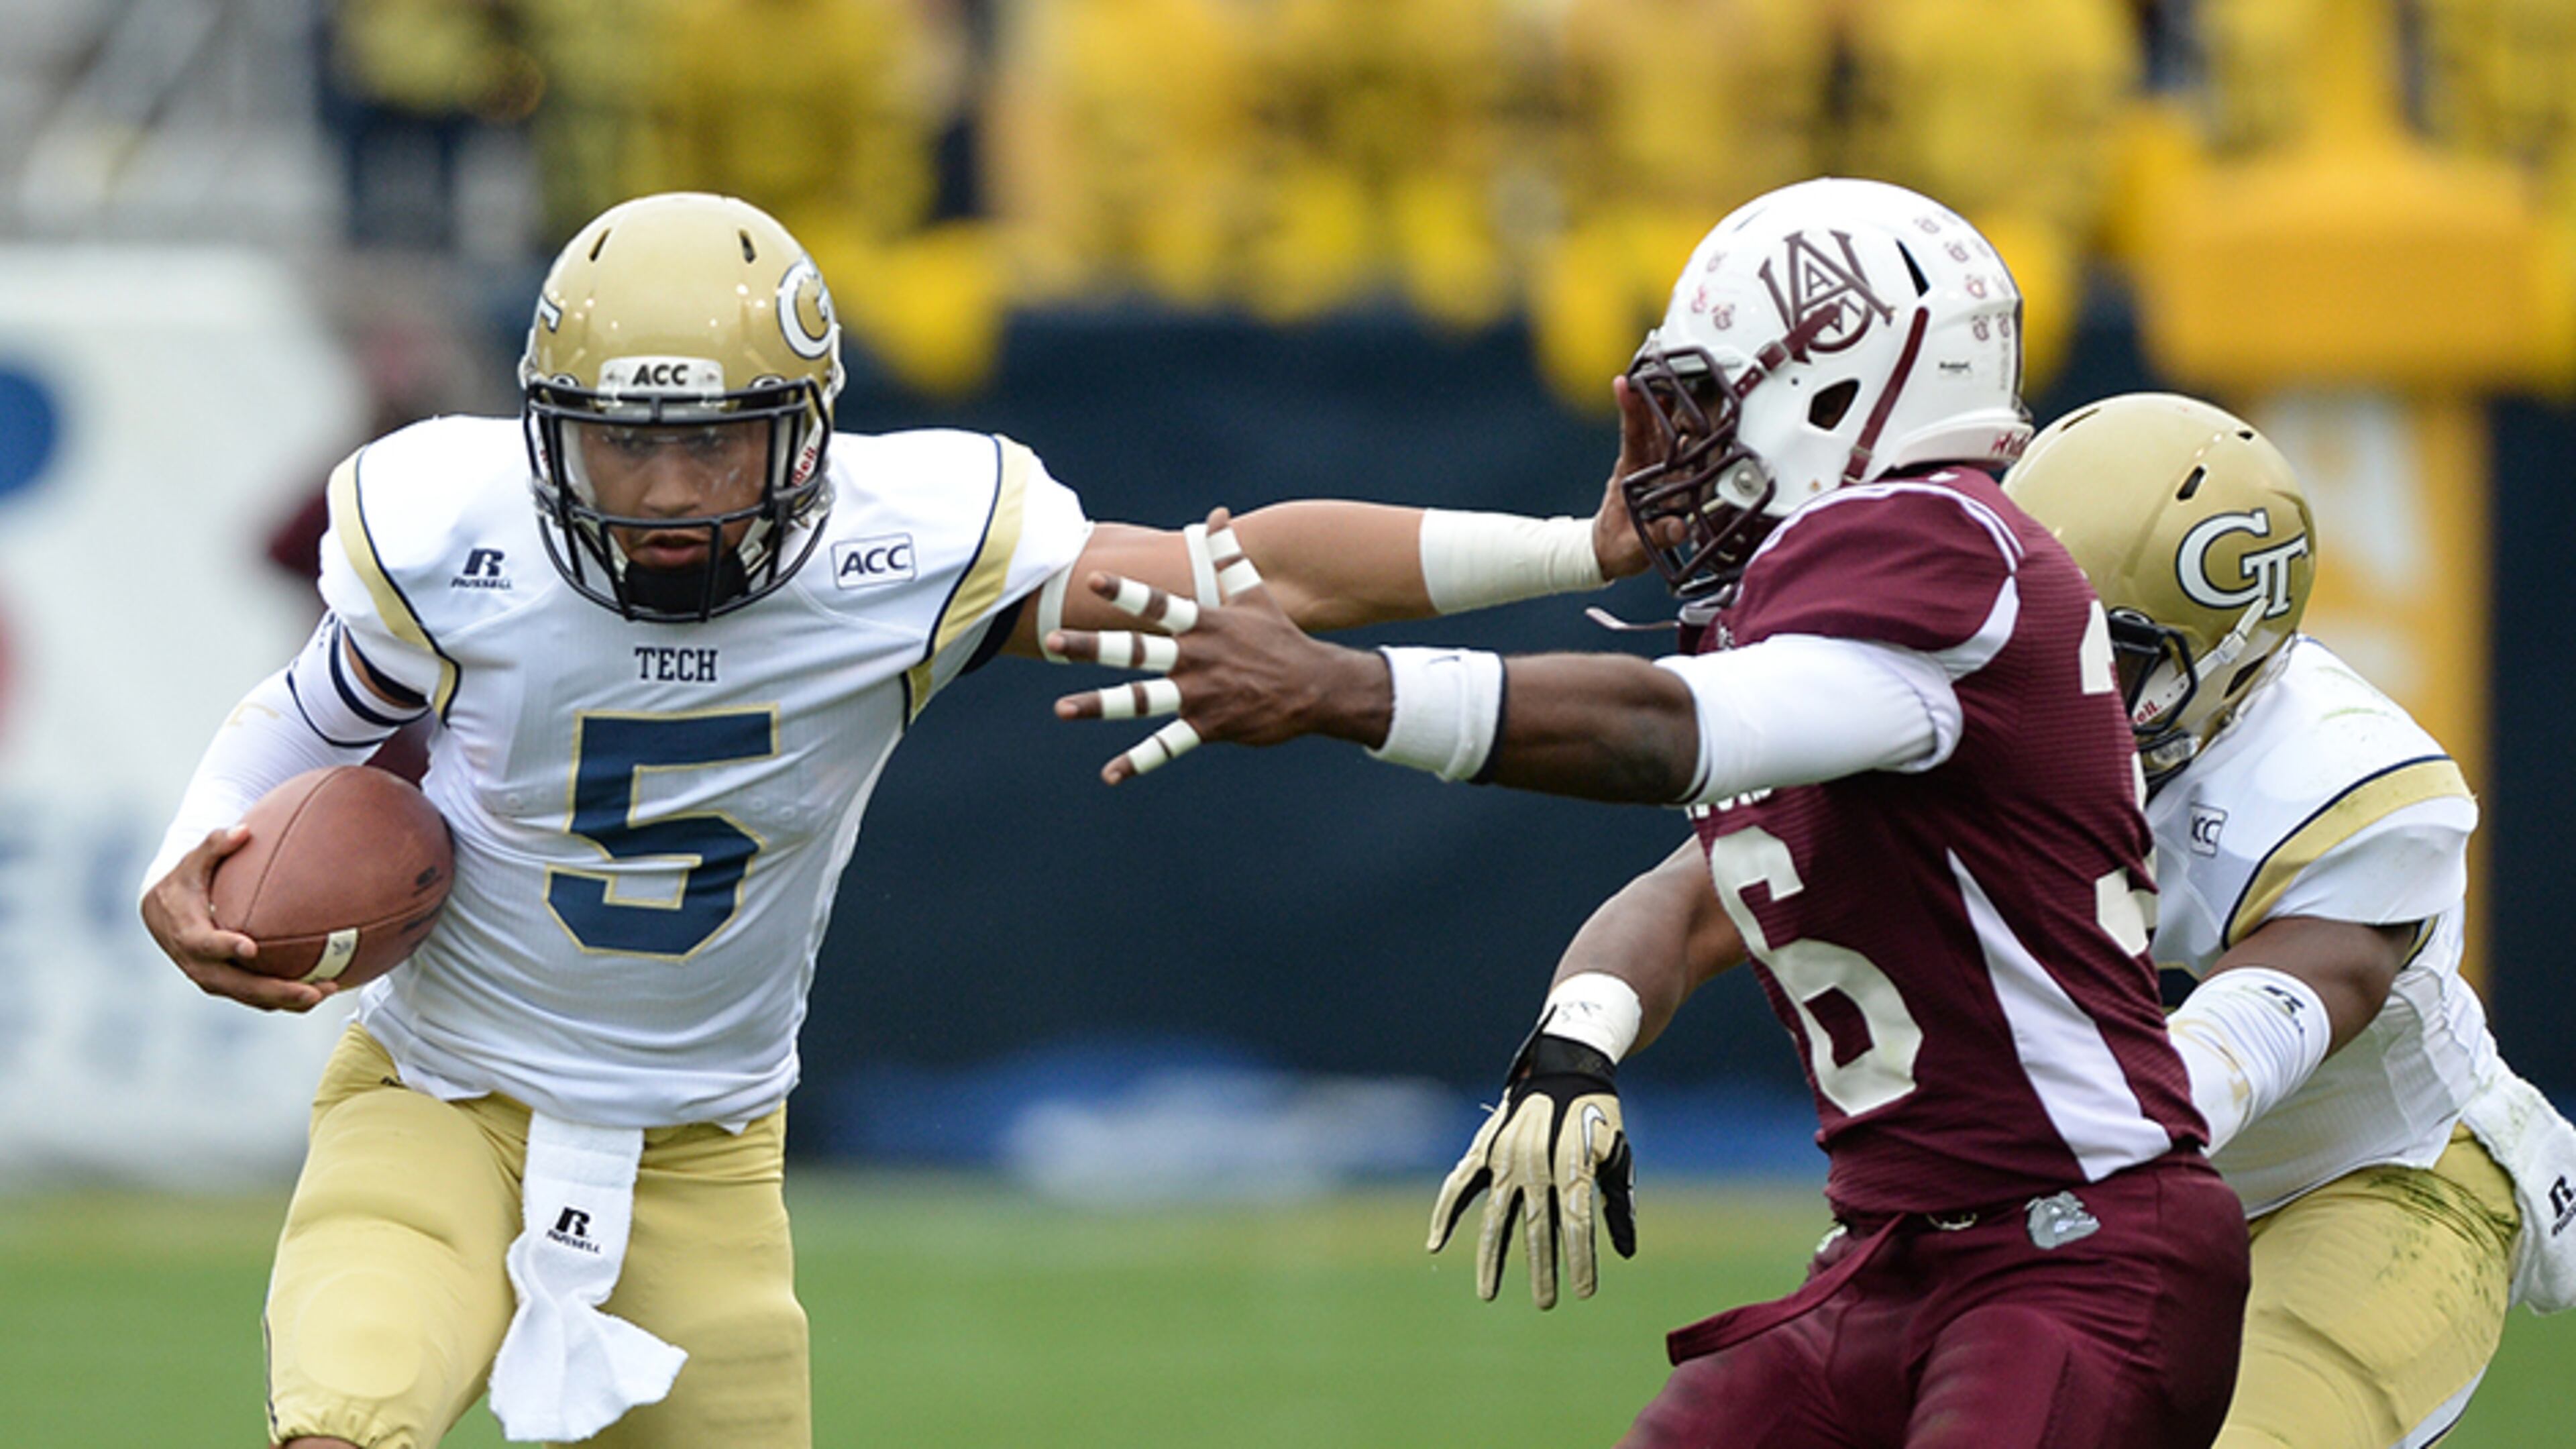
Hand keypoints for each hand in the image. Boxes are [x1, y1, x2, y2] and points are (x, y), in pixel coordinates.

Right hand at [138, 826, 337, 1012]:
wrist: (163, 913)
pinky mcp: (228, 984)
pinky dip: (285, 998)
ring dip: (288, 1000)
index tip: (250, 948)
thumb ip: (214, 845)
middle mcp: (198, 963)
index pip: (204, 944)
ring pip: (251, 997)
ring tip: (327, 991)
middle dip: (275, 991)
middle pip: (237, 985)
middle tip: (312, 991)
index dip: (225, 948)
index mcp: (187, 933)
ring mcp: (214, 978)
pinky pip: (257, 996)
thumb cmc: (184, 881)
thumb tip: (243, 830)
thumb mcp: (192, 862)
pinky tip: (320, 989)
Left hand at [1049, 510, 1387, 784]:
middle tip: (1050, 641)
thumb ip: (1228, 555)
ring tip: (1063, 709)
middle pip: (1137, 650)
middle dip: (1091, 646)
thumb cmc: (1279, 638)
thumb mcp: (1254, 593)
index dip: (1127, 592)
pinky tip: (1110, 774)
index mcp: (1204, 624)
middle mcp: (1197, 658)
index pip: (1159, 604)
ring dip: (1100, 704)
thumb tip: (1216, 513)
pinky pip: (1168, 745)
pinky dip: (1139, 761)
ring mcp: (1201, 694)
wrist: (1316, 687)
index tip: (1094, 579)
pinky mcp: (1209, 726)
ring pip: (1142, 700)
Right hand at [1428, 1029, 1635, 1307]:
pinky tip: (1436, 1245)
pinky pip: (1458, 1186)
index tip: (1584, 1292)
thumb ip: (1617, 1204)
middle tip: (1545, 1303)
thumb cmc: (1598, 1116)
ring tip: (1488, 1294)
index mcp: (1572, 1164)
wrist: (1566, 1066)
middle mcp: (1535, 1163)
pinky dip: (1445, 1215)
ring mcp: (1504, 1156)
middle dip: (1542, 1270)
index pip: (1576, 1225)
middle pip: (1537, 1228)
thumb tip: (1625, 1254)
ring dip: (1491, 1259)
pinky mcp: (1483, 1148)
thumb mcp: (1617, 1155)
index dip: (1581, 1260)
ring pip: (1494, 1217)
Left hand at [1587, 374, 1663, 581]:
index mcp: (1630, 476)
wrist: (1607, 553)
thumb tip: (1679, 528)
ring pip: (1663, 428)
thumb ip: (1656, 536)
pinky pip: (1673, 445)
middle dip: (1655, 392)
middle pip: (1651, 422)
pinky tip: (1691, 405)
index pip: (1633, 437)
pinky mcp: (1663, 475)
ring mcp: (1653, 468)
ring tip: (1678, 370)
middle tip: (1660, 361)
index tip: (1624, 383)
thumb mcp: (1633, 548)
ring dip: (1669, 401)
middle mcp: (1642, 465)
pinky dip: (1681, 425)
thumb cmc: (1617, 548)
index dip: (1631, 411)